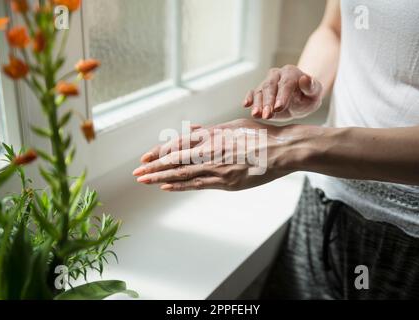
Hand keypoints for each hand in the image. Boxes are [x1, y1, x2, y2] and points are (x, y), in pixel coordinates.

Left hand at [133, 119, 299, 191]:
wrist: (281, 150)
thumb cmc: (260, 135)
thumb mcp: (234, 126)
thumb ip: (212, 130)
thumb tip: (194, 130)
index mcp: (212, 135)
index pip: (178, 144)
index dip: (160, 152)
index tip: (146, 158)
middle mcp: (210, 151)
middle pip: (175, 160)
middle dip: (154, 167)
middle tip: (137, 173)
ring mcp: (217, 168)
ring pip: (183, 174)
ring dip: (161, 178)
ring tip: (145, 181)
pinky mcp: (226, 182)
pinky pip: (198, 184)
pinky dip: (181, 186)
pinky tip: (167, 187)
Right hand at [243, 65, 322, 120]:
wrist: (300, 100)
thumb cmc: (309, 96)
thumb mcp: (315, 93)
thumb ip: (311, 87)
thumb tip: (305, 79)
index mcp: (290, 73)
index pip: (285, 84)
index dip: (282, 96)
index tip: (279, 108)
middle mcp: (276, 75)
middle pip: (270, 87)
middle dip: (267, 102)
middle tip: (267, 115)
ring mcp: (266, 83)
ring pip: (259, 91)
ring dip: (257, 104)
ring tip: (256, 114)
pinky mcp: (260, 92)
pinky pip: (253, 93)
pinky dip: (249, 98)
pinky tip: (246, 105)